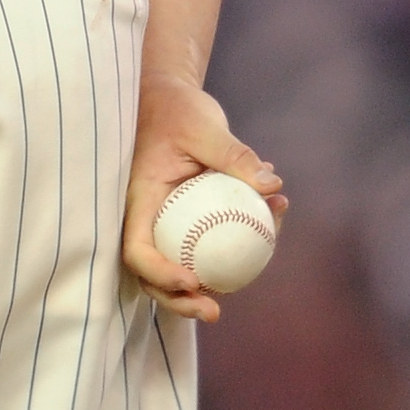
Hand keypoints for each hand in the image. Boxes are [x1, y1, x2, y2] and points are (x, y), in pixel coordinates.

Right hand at [122, 69, 286, 321]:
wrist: (167, 97)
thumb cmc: (179, 108)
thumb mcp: (206, 127)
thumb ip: (234, 156)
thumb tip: (271, 184)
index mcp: (138, 200)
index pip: (137, 248)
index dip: (159, 273)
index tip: (192, 280)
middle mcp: (145, 217)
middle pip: (151, 272)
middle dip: (178, 300)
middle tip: (214, 312)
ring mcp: (162, 221)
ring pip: (176, 264)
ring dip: (204, 285)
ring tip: (242, 288)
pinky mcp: (182, 218)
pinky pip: (202, 242)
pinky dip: (230, 247)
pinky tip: (271, 225)